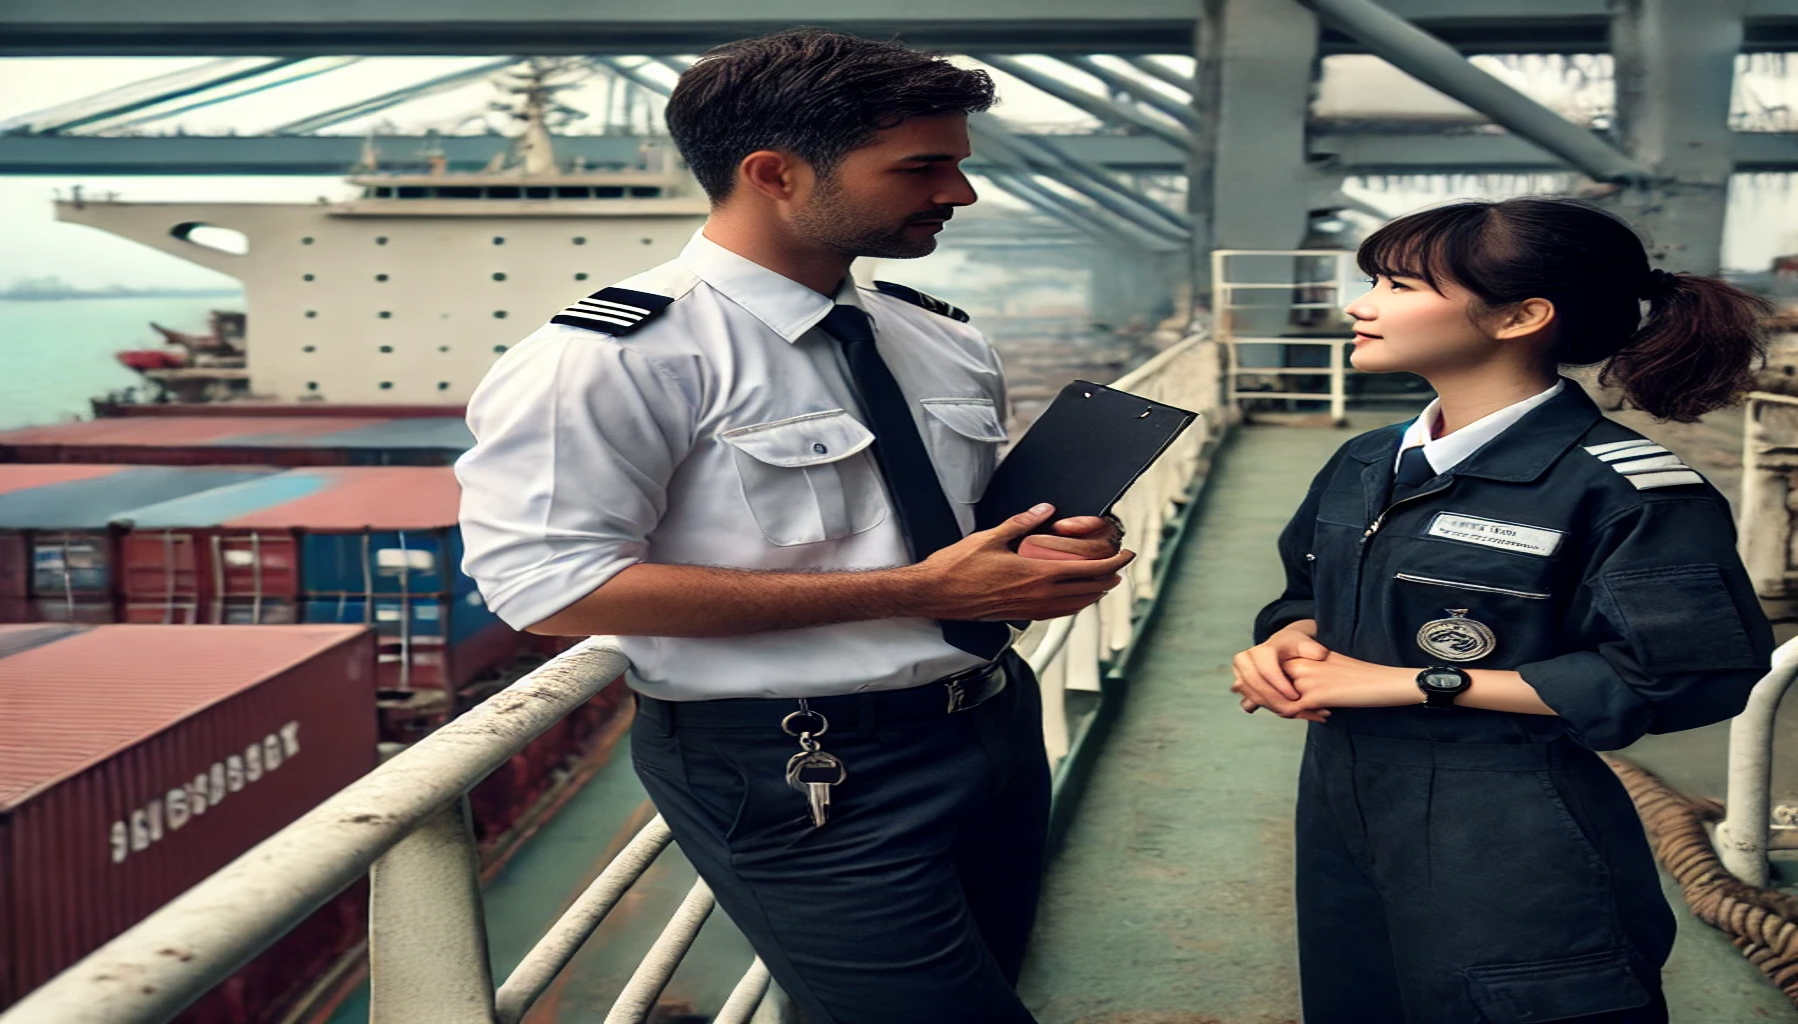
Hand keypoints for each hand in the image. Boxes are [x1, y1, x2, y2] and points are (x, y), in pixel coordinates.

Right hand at [912, 504, 1135, 620]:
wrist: (934, 594)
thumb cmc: (956, 569)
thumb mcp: (991, 537)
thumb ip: (1021, 523)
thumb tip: (1044, 510)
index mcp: (1035, 575)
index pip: (1087, 571)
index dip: (1112, 563)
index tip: (1125, 555)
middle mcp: (1037, 596)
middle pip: (1087, 590)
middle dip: (1109, 578)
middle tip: (1119, 566)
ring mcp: (1029, 609)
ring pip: (1075, 605)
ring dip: (1094, 594)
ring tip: (1103, 583)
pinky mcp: (1019, 615)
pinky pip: (1056, 613)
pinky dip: (1073, 605)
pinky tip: (1072, 600)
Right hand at [1231, 622, 1329, 721]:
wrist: (1280, 646)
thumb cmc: (1293, 646)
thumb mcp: (1304, 643)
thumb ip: (1312, 648)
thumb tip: (1319, 655)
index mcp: (1261, 650)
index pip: (1267, 670)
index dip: (1280, 686)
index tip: (1296, 696)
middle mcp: (1244, 660)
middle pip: (1257, 685)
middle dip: (1275, 700)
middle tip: (1293, 709)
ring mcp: (1239, 672)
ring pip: (1251, 695)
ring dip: (1271, 706)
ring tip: (1290, 712)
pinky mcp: (1239, 684)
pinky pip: (1248, 701)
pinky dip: (1265, 707)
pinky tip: (1280, 710)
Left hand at [1284, 651, 1417, 712]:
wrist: (1382, 680)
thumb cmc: (1357, 674)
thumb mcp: (1325, 665)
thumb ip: (1303, 672)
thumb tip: (1284, 687)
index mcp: (1300, 654)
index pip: (1272, 673)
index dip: (1276, 687)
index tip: (1292, 695)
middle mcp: (1299, 664)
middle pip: (1270, 687)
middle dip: (1278, 700)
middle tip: (1301, 707)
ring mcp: (1305, 679)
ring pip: (1279, 701)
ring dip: (1293, 710)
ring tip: (1316, 711)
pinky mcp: (1315, 696)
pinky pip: (1292, 711)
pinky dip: (1304, 716)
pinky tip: (1324, 715)